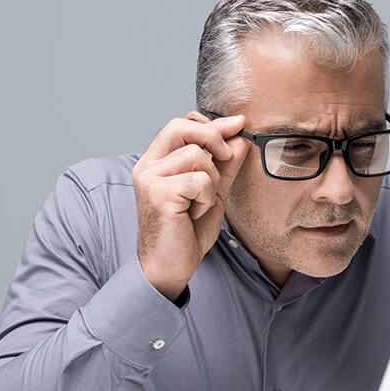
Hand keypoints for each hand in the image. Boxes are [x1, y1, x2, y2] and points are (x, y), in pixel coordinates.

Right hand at [132, 111, 249, 301]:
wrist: (171, 266)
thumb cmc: (187, 231)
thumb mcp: (212, 192)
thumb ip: (225, 165)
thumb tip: (241, 137)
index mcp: (157, 161)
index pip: (182, 125)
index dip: (213, 124)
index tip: (239, 124)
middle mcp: (148, 166)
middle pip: (182, 127)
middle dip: (213, 137)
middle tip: (226, 157)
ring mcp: (150, 179)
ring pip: (197, 156)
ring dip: (211, 182)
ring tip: (199, 204)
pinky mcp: (159, 194)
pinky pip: (200, 180)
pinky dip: (206, 199)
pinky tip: (194, 214)